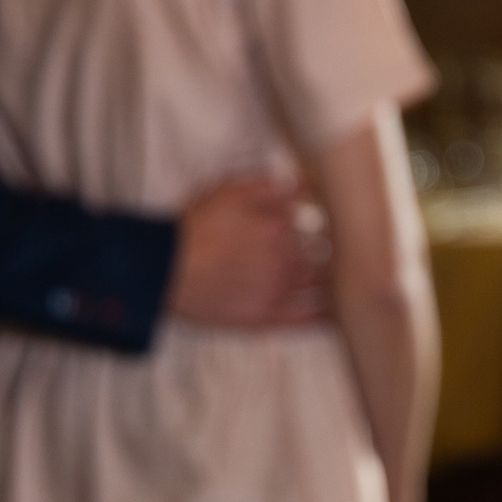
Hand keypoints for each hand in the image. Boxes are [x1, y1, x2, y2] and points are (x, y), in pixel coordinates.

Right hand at [168, 171, 330, 327]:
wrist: (166, 269)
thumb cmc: (191, 230)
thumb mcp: (226, 191)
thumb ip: (265, 186)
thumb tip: (298, 184)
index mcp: (278, 223)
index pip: (311, 215)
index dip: (317, 211)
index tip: (325, 213)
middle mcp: (284, 255)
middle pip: (320, 247)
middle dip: (325, 244)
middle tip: (332, 245)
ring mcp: (278, 287)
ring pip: (320, 280)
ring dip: (329, 275)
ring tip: (336, 275)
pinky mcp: (267, 316)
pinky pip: (306, 317)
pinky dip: (322, 314)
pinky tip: (331, 311)